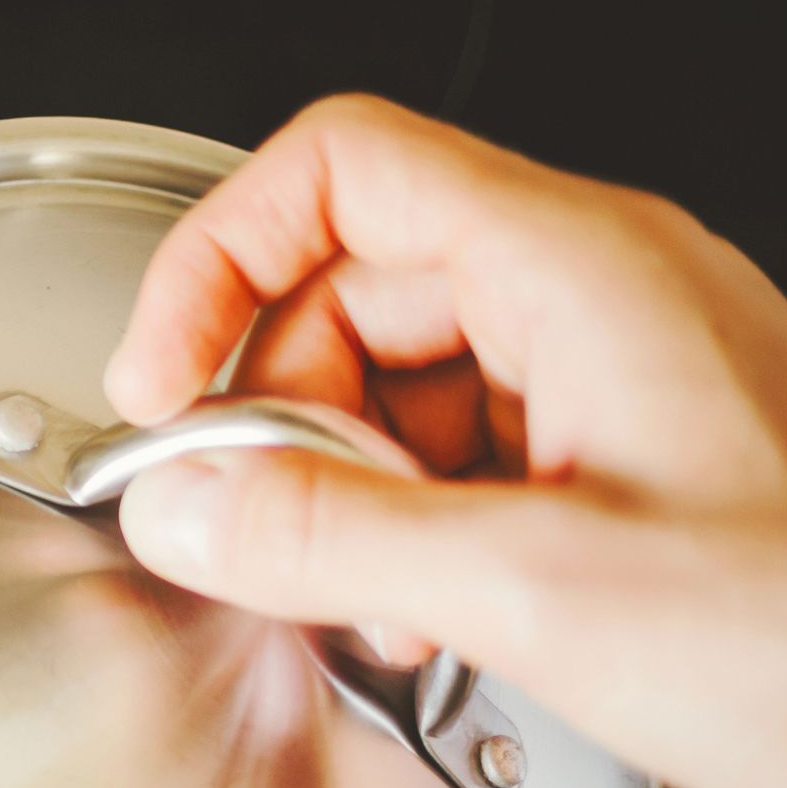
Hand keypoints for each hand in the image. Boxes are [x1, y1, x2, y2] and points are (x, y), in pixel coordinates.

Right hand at [102, 93, 786, 787]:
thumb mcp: (537, 590)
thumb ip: (328, 539)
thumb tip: (180, 506)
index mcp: (574, 269)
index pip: (335, 171)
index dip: (215, 263)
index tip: (160, 389)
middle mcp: (595, 294)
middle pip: (349, 292)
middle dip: (281, 422)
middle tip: (271, 540)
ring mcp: (615, 369)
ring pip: (399, 384)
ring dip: (346, 495)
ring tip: (375, 602)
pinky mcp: (626, 451)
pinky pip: (464, 451)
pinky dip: (413, 530)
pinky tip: (435, 616)